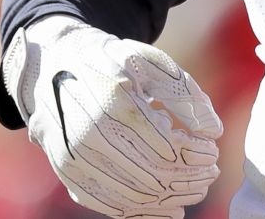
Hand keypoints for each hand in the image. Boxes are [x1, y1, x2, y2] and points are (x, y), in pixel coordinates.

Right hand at [4, 17, 221, 218]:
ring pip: (136, 196)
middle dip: (192, 179)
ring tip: (193, 188)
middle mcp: (88, 132)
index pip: (170, 147)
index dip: (199, 155)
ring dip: (173, 199)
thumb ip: (184, 91)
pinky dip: (144, 212)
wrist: (50, 64)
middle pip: (155, 176)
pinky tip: (167, 207)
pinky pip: (111, 205)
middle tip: (209, 173)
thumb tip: (213, 131)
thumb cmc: (108, 62)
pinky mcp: (67, 172)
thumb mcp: (147, 60)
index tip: (212, 150)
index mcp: (113, 100)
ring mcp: (74, 156)